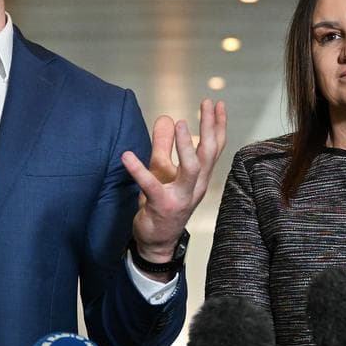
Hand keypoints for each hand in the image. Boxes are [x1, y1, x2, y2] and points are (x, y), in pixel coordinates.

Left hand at [121, 99, 226, 260]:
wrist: (157, 242)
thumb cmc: (161, 204)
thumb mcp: (163, 170)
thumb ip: (164, 145)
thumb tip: (167, 118)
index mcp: (199, 177)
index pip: (215, 148)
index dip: (218, 126)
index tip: (218, 104)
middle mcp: (196, 186)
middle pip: (209, 154)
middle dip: (210, 127)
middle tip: (206, 103)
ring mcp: (181, 197)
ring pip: (191, 169)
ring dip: (186, 145)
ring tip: (180, 123)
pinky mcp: (161, 206)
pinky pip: (151, 186)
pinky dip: (138, 170)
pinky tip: (126, 156)